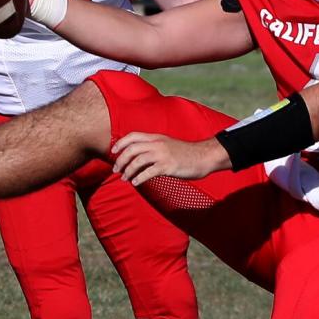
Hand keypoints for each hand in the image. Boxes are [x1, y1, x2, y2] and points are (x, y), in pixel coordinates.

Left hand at [111, 133, 228, 185]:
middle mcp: (157, 144)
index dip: (120, 143)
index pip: (133, 136)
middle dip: (120, 160)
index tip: (113, 152)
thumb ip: (155, 148)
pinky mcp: (168, 166)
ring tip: (125, 179)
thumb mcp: (169, 145)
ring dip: (128, 171)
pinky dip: (139, 178)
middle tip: (116, 170)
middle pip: (132, 149)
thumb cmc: (187, 154)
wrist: (205, 156)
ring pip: (138, 160)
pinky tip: (136, 183)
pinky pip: (148, 172)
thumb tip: (141, 157)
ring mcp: (163, 155)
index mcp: (156, 138)